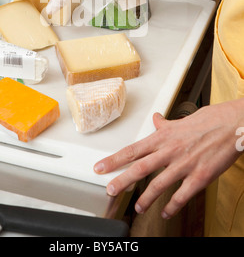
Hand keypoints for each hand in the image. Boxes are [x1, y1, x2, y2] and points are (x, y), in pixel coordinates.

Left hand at [94, 99, 243, 218]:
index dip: (114, 160)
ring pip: (158, 184)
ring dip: (146, 198)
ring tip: (139, 208)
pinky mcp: (199, 176)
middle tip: (109, 191)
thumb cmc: (209, 121)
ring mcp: (184, 165)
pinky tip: (165, 211)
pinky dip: (172, 206)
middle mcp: (170, 151)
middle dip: (122, 181)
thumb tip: (156, 119)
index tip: (100, 167)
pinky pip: (182, 195)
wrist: (232, 125)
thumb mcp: (182, 120)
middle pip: (139, 168)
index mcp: (163, 137)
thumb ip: (165, 124)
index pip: (133, 150)